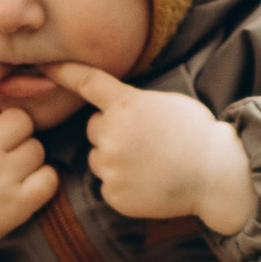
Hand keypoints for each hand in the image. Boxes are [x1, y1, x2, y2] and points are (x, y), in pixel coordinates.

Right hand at [0, 60, 58, 261]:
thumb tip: (0, 82)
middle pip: (21, 120)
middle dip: (16, 130)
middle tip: (3, 145)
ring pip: (37, 149)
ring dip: (28, 157)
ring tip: (8, 170)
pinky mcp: (16, 205)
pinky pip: (49, 177)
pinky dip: (41, 180)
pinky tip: (24, 184)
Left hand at [50, 65, 256, 236]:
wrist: (215, 174)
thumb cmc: (197, 134)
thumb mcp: (164, 103)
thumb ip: (133, 102)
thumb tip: (113, 108)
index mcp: (125, 105)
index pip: (87, 83)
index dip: (63, 72)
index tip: (44, 66)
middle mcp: (112, 134)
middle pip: (94, 129)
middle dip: (110, 133)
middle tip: (144, 142)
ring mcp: (111, 166)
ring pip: (98, 160)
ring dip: (115, 160)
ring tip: (150, 164)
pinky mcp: (114, 195)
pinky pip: (108, 186)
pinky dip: (124, 186)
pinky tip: (149, 183)